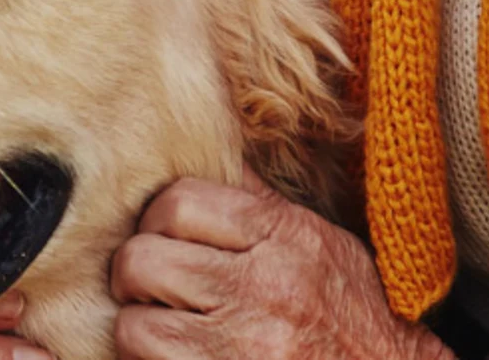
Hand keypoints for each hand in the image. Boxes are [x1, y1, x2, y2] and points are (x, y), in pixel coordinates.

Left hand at [109, 178, 447, 359]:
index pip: (179, 202)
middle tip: (154, 287)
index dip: (157, 220)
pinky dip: (147, 358)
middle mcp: (264, 288)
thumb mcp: (323, 242)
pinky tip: (173, 353)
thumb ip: (261, 203)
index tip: (167, 239)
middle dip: (137, 274)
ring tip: (165, 326)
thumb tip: (208, 149)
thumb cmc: (355, 313)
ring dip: (140, 326)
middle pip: (143, 259)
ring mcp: (243, 345)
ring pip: (133, 322)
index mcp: (287, 237)